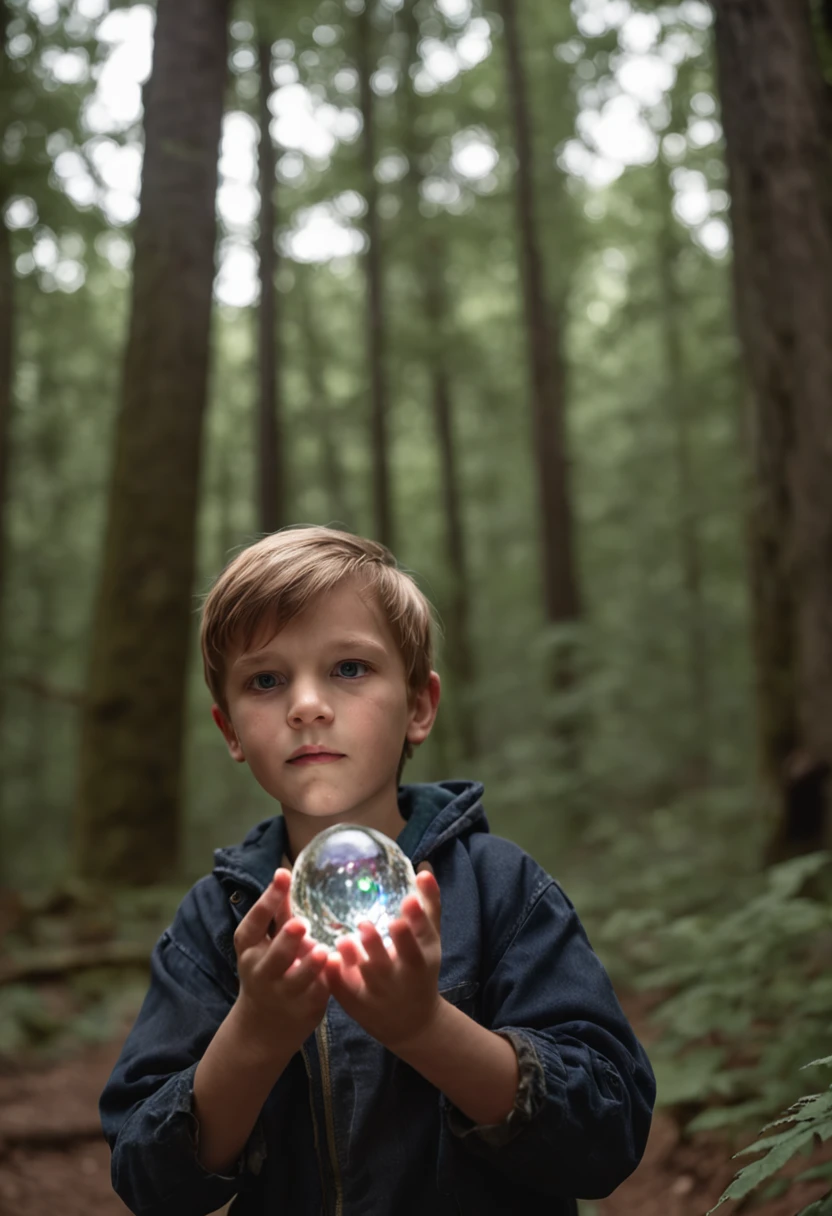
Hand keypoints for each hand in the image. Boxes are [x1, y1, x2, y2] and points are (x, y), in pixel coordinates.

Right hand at [233, 868, 329, 1052]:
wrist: (263, 1027)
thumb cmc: (268, 971)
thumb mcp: (265, 944)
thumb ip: (277, 913)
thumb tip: (284, 872)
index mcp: (250, 950)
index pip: (253, 924)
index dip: (266, 900)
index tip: (282, 875)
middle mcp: (262, 973)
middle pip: (275, 957)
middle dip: (286, 941)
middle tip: (300, 924)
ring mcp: (283, 994)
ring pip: (298, 980)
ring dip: (310, 966)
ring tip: (322, 951)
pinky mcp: (305, 1009)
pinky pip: (318, 994)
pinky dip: (327, 982)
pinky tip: (338, 968)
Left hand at [324, 864, 442, 1052]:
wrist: (412, 1021)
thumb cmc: (421, 971)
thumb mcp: (431, 942)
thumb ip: (429, 907)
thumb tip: (423, 869)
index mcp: (420, 960)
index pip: (420, 941)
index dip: (416, 922)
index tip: (408, 901)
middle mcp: (399, 978)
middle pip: (388, 962)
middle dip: (377, 945)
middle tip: (364, 925)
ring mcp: (376, 993)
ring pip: (362, 977)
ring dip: (351, 959)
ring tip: (342, 940)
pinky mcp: (356, 1004)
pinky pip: (342, 989)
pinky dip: (334, 975)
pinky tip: (324, 958)